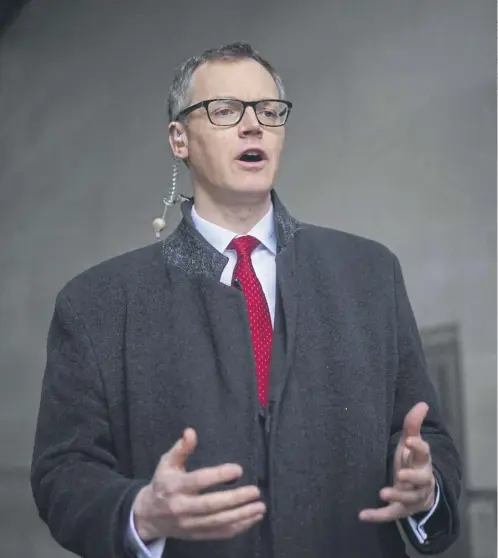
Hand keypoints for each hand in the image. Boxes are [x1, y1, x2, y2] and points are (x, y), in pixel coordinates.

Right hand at [132, 428, 264, 541]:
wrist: (148, 516)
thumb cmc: (162, 483)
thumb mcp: (167, 462)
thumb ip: (181, 448)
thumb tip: (190, 432)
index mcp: (175, 486)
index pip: (199, 481)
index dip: (219, 475)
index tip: (238, 469)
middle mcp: (182, 507)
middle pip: (211, 505)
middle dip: (235, 499)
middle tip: (255, 491)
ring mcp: (189, 524)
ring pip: (218, 522)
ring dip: (241, 515)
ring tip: (259, 506)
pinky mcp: (196, 535)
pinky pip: (219, 533)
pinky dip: (238, 528)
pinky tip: (252, 519)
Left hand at [359, 402, 435, 522]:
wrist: (421, 491)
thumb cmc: (412, 461)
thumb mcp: (412, 443)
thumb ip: (413, 424)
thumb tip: (422, 403)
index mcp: (422, 462)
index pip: (424, 453)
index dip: (418, 447)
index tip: (409, 441)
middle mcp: (421, 481)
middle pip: (421, 480)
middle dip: (411, 478)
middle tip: (400, 474)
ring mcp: (412, 497)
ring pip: (408, 499)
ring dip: (396, 496)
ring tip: (382, 493)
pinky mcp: (402, 510)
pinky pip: (391, 514)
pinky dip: (377, 515)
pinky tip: (362, 515)